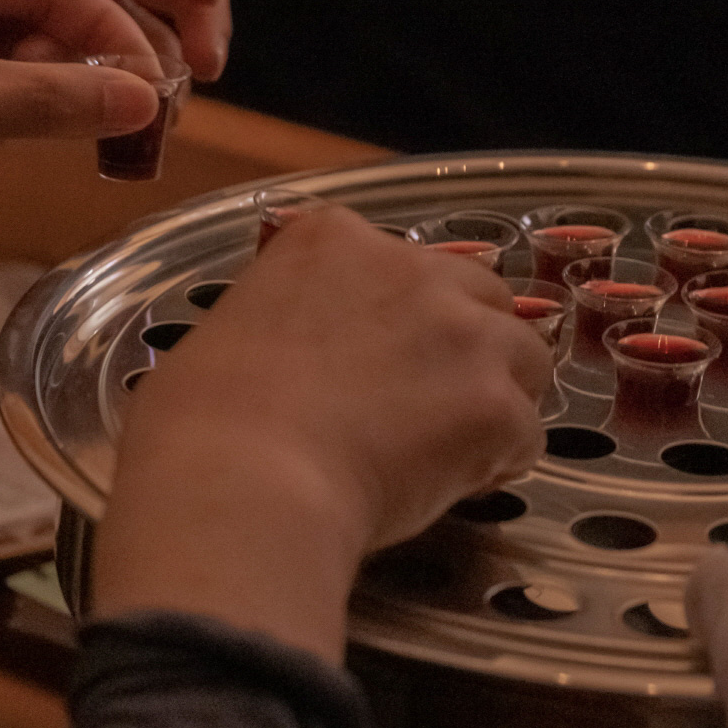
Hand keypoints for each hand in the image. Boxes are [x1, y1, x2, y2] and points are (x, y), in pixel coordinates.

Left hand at [0, 0, 162, 215]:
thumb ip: (58, 98)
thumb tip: (145, 101)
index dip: (110, 29)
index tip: (149, 84)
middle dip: (86, 53)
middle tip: (125, 107)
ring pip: (13, 36)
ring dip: (54, 78)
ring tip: (84, 124)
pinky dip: (18, 94)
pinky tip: (37, 126)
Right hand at [91, 208, 547, 661]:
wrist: (241, 484)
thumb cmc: (201, 422)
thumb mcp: (225, 332)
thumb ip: (280, 322)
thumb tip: (283, 363)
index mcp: (332, 239)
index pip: (399, 261)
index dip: (399, 315)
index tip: (379, 358)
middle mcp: (410, 267)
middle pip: (479, 295)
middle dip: (464, 346)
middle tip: (426, 405)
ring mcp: (462, 333)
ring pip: (523, 358)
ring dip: (496, 399)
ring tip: (449, 451)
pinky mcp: (496, 404)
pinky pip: (526, 434)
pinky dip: (498, 462)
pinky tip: (451, 487)